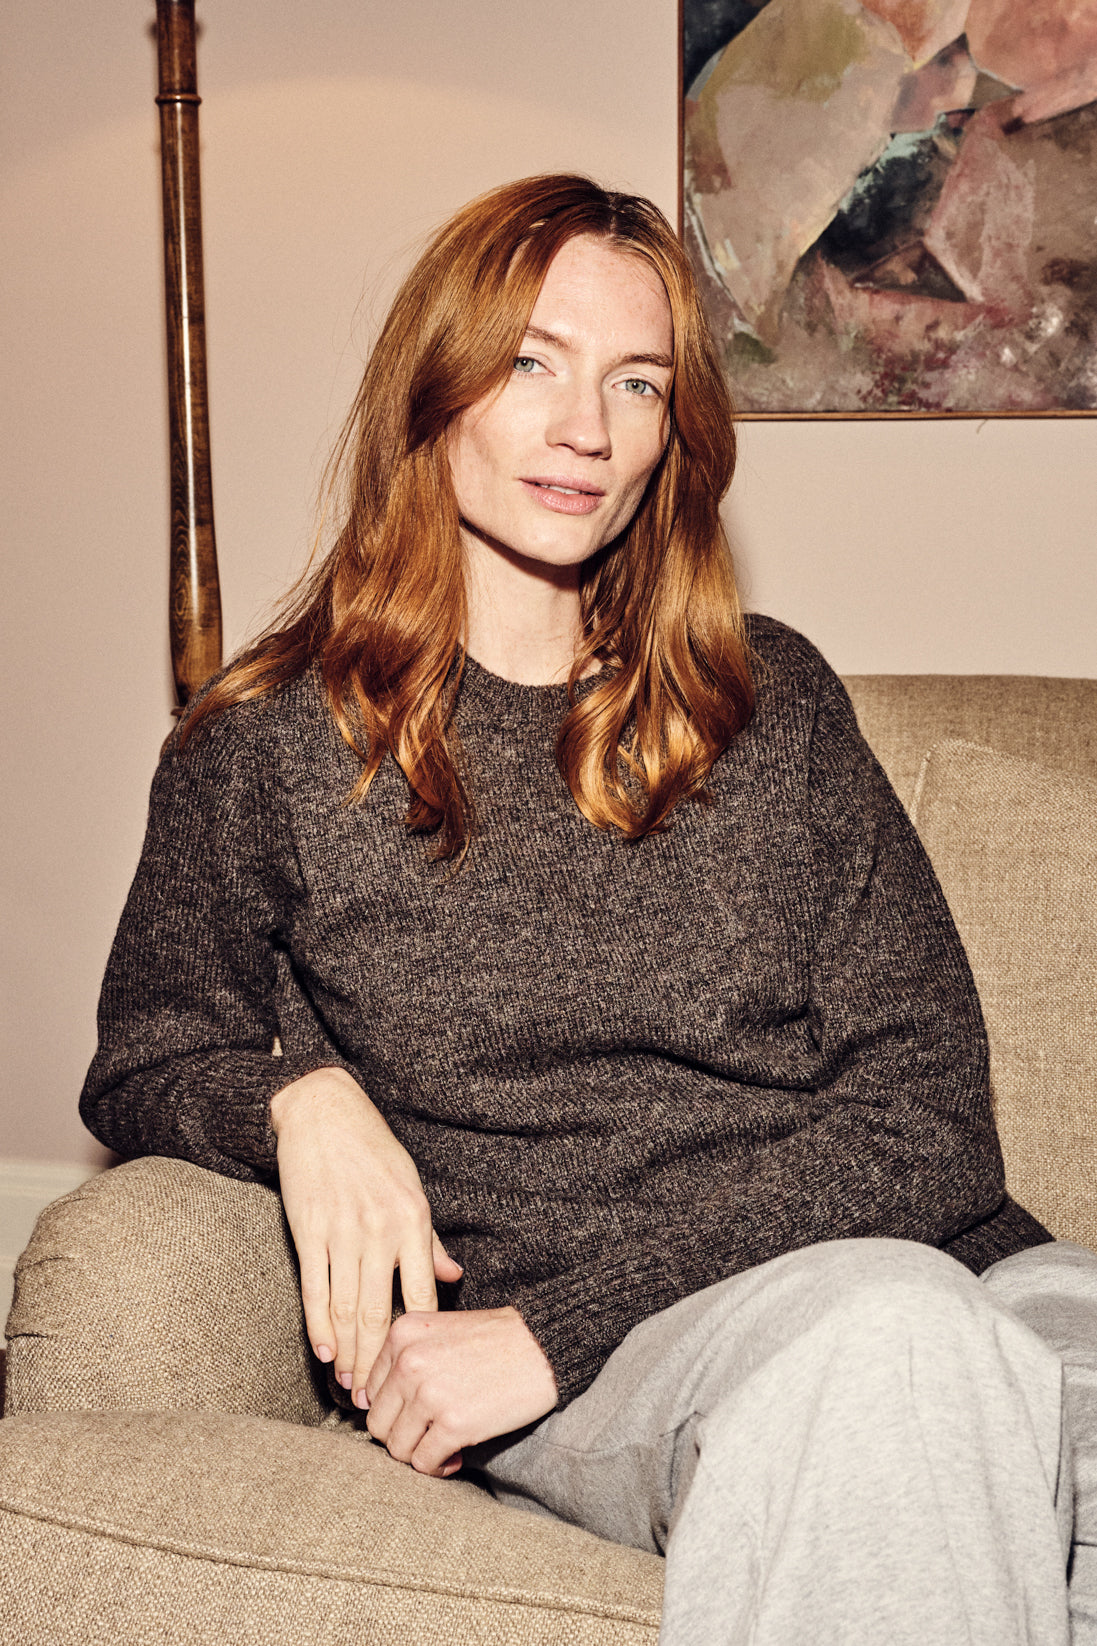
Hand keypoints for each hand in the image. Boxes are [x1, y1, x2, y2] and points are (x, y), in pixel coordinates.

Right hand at [270, 1066, 461, 1405]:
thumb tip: (454, 1276)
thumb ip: (430, 1238)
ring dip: (348, 1353)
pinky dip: (318, 1325)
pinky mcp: (308, 1229)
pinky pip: (315, 1288)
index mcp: (412, 1220)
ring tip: (349, 1385)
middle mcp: (380, 1229)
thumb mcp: (412, 1187)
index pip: (420, 1294)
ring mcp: (342, 1230)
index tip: (415, 1372)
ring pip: (346, 1308)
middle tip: (375, 1400)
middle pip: (379, 1313)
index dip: (416, 1339)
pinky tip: (324, 1351)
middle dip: (377, 1362)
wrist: (324, 1111)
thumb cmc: (373, 1151)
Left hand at [365, 1307, 557, 1476]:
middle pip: (377, 1423)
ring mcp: (429, 1394)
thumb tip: (367, 1401)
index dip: (392, 1409)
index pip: (370, 1390)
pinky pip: (425, 1463)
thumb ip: (405, 1357)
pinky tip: (457, 1456)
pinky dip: (439, 1467)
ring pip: (397, 1448)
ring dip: (419, 1454)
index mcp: (402, 1334)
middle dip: (402, 1435)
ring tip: (444, 1446)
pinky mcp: (454, 1424)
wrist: (544, 1345)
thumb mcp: (440, 1330)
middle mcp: (408, 1362)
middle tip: (428, 1435)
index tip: (415, 1415)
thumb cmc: (496, 1339)